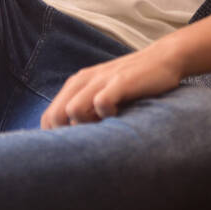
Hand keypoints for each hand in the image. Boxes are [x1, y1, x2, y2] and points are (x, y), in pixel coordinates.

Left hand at [39, 41, 185, 128]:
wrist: (162, 59)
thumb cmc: (132, 83)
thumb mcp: (103, 93)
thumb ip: (87, 109)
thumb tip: (74, 141)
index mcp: (75, 85)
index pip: (48, 116)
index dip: (54, 138)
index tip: (72, 150)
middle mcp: (83, 81)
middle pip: (55, 116)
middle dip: (67, 136)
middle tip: (90, 142)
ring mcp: (100, 80)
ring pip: (72, 110)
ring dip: (86, 125)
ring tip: (104, 126)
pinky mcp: (119, 82)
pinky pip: (101, 103)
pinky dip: (107, 115)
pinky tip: (119, 116)